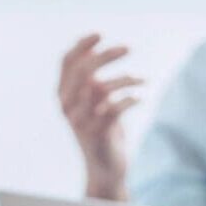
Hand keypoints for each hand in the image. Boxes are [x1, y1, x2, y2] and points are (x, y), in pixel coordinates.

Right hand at [58, 34, 141, 199]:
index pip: (67, 63)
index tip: (100, 35)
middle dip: (106, 56)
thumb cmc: (104, 133)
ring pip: (100, 88)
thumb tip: (100, 51)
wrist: (106, 170)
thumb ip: (93, 82)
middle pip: (83, 71)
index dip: (82, 45)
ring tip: (141, 80)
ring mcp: (81, 120)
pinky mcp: (98, 133)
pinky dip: (130, 98)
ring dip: (125, 79)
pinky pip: (115, 107)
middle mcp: (68, 107)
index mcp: (64, 96)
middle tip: (128, 48)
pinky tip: (140, 97)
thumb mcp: (96, 104)